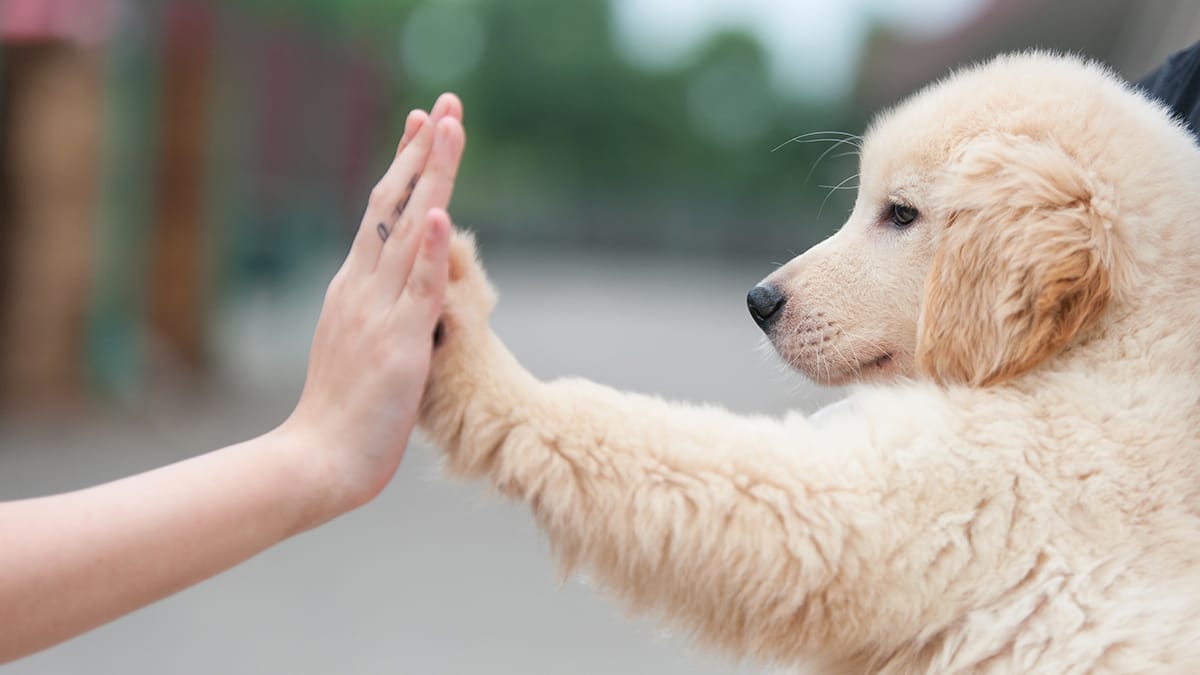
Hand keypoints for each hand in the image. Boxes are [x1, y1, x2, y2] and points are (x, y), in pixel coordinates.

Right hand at [282, 93, 466, 512]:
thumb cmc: (341, 415)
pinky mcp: (398, 344)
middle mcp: (362, 288)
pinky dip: (427, 248)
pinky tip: (438, 211)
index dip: (405, 167)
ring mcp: (378, 313)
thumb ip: (380, 315)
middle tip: (445, 105)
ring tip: (449, 129)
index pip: (382, 213)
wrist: (317, 461)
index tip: (423, 126)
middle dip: (422, 153)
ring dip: (431, 177)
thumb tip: (401, 299)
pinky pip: (417, 289)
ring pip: (408, 231)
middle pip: (393, 205)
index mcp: (354, 288)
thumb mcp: (360, 348)